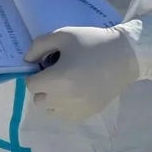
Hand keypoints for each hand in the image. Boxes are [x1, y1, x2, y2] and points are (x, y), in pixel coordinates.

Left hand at [24, 25, 139, 121]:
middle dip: (43, 86)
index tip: (45, 65)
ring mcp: (77, 109)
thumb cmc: (92, 42)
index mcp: (58, 79)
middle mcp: (65, 99)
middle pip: (39, 99)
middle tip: (55, 73)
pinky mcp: (88, 114)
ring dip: (52, 98)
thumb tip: (27, 61)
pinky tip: (75, 91)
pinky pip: (65, 115)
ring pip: (51, 110)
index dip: (35, 73)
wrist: (124, 56)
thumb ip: (38, 46)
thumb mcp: (62, 35)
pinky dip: (65, 105)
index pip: (31, 84)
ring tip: (66, 83)